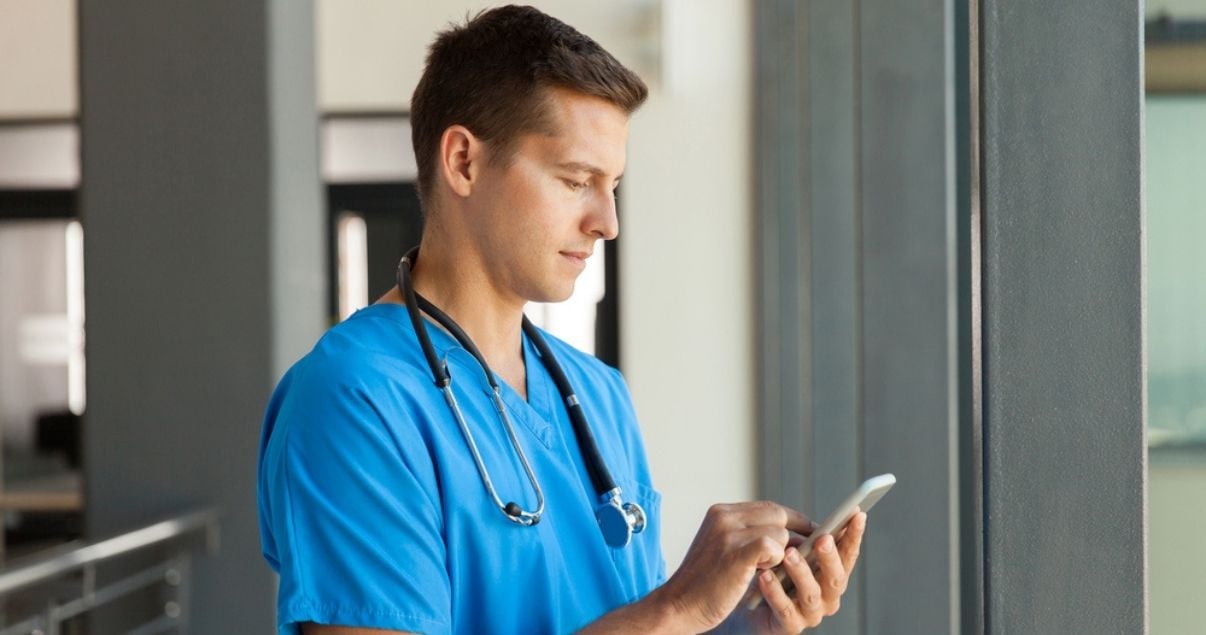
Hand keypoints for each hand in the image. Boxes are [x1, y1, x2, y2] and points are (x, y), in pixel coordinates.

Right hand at [654, 501, 815, 632]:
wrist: (678, 605)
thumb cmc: (703, 584)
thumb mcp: (721, 549)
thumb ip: (746, 536)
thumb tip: (786, 535)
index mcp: (720, 513)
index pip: (768, 507)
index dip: (792, 519)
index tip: (810, 531)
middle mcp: (724, 517)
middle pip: (778, 514)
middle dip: (800, 532)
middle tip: (813, 549)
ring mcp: (729, 533)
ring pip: (780, 532)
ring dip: (787, 553)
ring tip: (783, 570)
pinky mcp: (735, 552)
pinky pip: (774, 546)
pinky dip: (778, 560)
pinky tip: (766, 575)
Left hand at [730, 512, 866, 633]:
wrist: (749, 610)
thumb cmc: (775, 577)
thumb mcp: (790, 555)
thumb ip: (804, 543)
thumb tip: (813, 526)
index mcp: (831, 576)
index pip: (847, 555)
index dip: (853, 536)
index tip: (857, 514)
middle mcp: (827, 597)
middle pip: (835, 578)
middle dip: (829, 557)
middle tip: (822, 539)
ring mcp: (810, 614)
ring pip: (811, 594)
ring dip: (801, 572)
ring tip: (788, 554)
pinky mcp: (790, 627)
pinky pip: (785, 610)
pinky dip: (776, 592)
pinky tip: (765, 576)